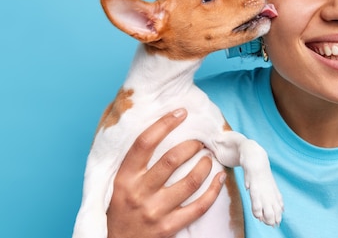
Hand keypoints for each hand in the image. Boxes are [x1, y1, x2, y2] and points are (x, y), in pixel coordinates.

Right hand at [106, 109, 225, 237]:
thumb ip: (134, 162)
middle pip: (172, 160)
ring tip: (209, 158)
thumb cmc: (120, 209)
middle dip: (192, 145)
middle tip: (199, 141)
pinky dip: (213, 190)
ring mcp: (155, 211)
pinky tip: (219, 179)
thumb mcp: (118, 184)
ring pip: (190, 181)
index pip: (144, 143)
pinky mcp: (169, 227)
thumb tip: (157, 129)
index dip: (164, 124)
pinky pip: (199, 206)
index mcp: (124, 178)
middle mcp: (139, 193)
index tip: (181, 112)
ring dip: (205, 165)